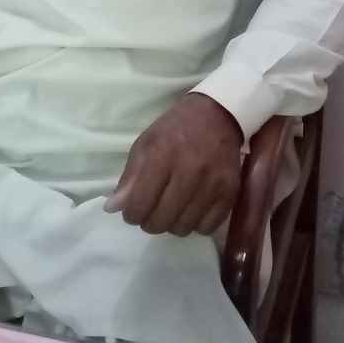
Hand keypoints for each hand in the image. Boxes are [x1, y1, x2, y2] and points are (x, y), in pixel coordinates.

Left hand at [104, 93, 242, 236]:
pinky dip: (196, 224)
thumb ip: (129, 177)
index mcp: (162, 155)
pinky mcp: (230, 192)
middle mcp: (188, 170)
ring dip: (173, 224)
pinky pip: (207, 227)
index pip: (139, 205)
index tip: (134, 210)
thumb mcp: (146, 143)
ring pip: (183, 228)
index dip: (132, 214)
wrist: (218, 114)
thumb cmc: (175, 128)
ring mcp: (212, 183)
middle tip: (153, 211)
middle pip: (161, 221)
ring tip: (173, 208)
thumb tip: (113, 209)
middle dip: (150, 222)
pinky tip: (192, 209)